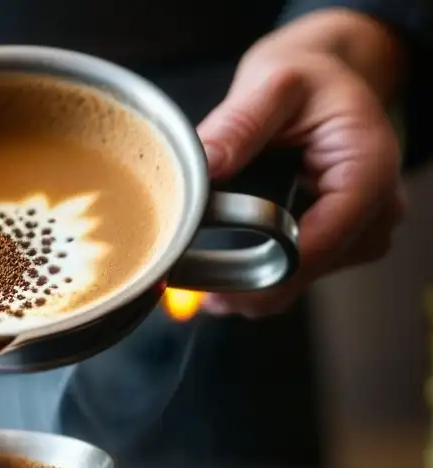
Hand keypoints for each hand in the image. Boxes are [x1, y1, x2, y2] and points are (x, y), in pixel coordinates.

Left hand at [196, 9, 407, 317]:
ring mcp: (364, 228)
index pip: (315, 248)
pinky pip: (302, 271)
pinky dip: (264, 270)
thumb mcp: (273, 84)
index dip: (261, 276)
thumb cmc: (308, 77)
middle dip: (250, 282)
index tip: (211, 290)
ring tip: (208, 269)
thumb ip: (239, 124)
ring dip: (254, 280)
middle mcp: (377, 208)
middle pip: (308, 272)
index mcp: (366, 172)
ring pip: (303, 280)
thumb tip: (205, 167)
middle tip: (190, 285)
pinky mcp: (345, 238)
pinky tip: (231, 264)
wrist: (327, 76)